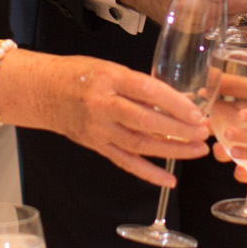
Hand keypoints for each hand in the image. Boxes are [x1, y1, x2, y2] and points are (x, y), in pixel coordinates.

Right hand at [45, 55, 210, 186]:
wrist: (43, 91)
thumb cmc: (78, 74)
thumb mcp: (110, 68)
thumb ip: (139, 85)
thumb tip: (175, 100)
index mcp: (109, 79)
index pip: (148, 90)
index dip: (175, 103)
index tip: (196, 111)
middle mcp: (103, 105)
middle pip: (146, 121)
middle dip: (179, 129)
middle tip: (203, 132)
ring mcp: (99, 129)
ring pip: (139, 144)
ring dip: (172, 150)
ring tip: (196, 151)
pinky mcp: (96, 146)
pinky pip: (125, 162)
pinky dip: (148, 173)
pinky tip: (169, 178)